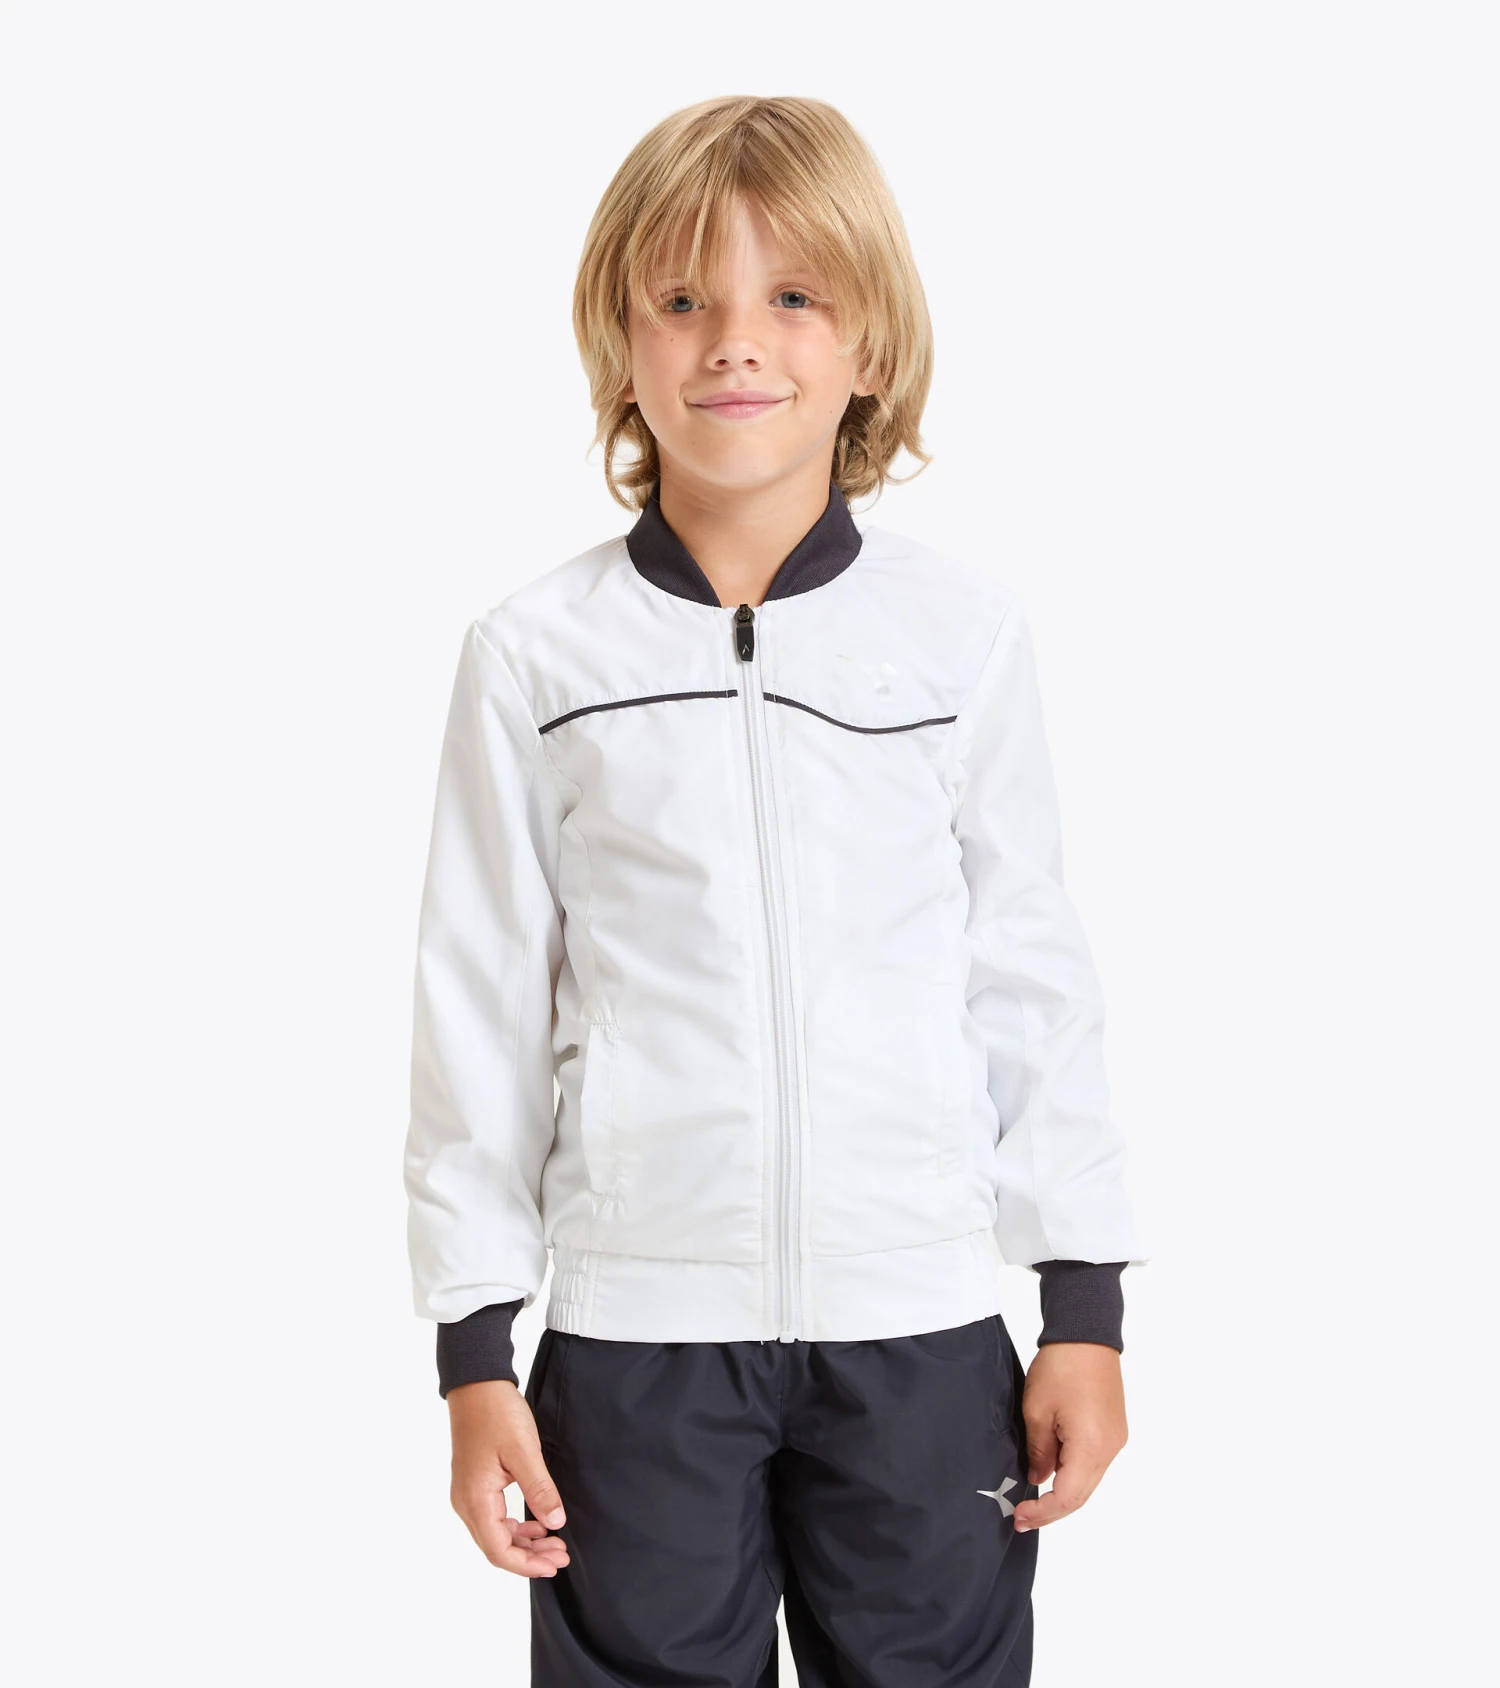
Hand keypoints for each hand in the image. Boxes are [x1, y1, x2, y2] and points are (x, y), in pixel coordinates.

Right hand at [447, 1379, 570, 1575]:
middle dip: (529, 1556)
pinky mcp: (475, 1484)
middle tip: (561, 1555)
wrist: (477, 1385)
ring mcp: (468, 1494)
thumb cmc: (497, 1413)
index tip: (555, 1564)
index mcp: (475, 1499)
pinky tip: (538, 1522)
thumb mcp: (524, 1451)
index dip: (527, 1564)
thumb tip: (556, 1524)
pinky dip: (516, 1525)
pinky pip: (494, 1517)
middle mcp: (466, 1502)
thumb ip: (539, 1489)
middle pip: (496, 1546)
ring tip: (554, 1542)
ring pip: (495, 1533)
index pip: (498, 1550)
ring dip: (524, 1542)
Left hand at [1012, 1342, 1127, 1531]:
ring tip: (1033, 1496)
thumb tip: (1039, 1480)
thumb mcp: (1036, 1411)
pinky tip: (1051, 1469)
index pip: (1069, 1497)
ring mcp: (1115, 1440)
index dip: (1044, 1513)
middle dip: (1052, 1509)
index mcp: (1091, 1446)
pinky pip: (1093, 1462)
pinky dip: (1072, 1471)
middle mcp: (1110, 1449)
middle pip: (1082, 1494)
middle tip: (1022, 1515)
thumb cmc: (1060, 1367)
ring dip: (1063, 1490)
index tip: (1020, 1516)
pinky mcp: (1114, 1430)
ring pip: (1088, 1480)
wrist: (1087, 1335)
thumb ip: (1038, 1452)